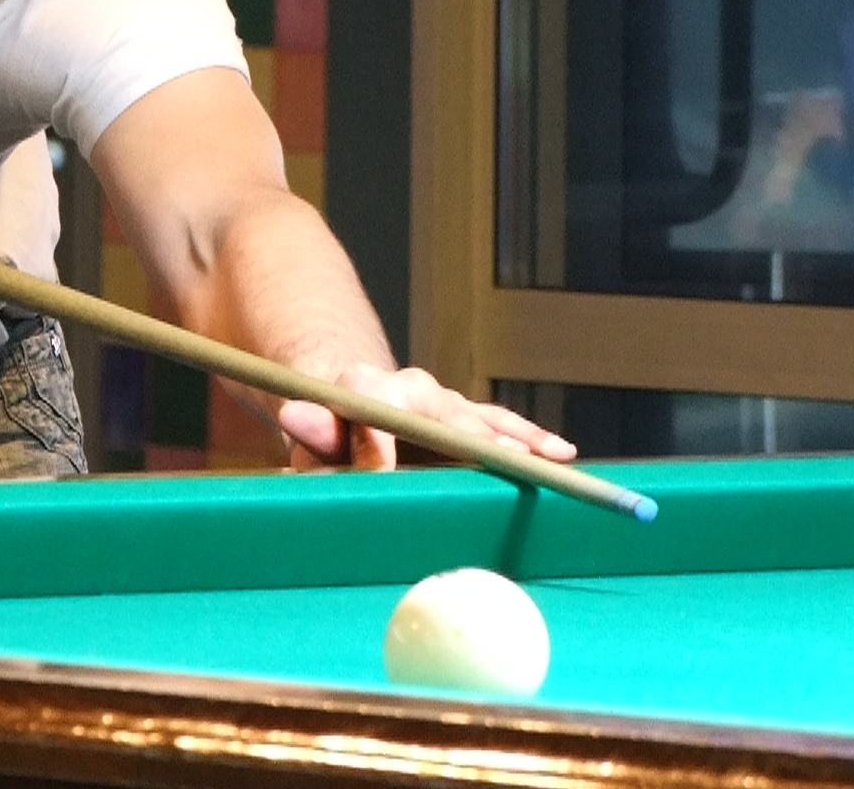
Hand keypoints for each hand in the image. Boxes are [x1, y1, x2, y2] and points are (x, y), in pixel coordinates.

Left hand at [275, 363, 575, 471]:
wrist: (346, 406)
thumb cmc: (327, 435)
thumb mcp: (313, 441)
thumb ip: (314, 433)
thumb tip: (295, 415)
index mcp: (367, 390)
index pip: (380, 410)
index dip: (390, 443)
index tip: (403, 465)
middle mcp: (411, 388)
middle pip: (448, 415)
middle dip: (477, 438)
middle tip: (511, 460)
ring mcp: (443, 402)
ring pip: (483, 419)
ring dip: (517, 440)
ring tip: (549, 459)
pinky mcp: (464, 417)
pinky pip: (499, 426)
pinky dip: (528, 438)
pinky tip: (559, 453)